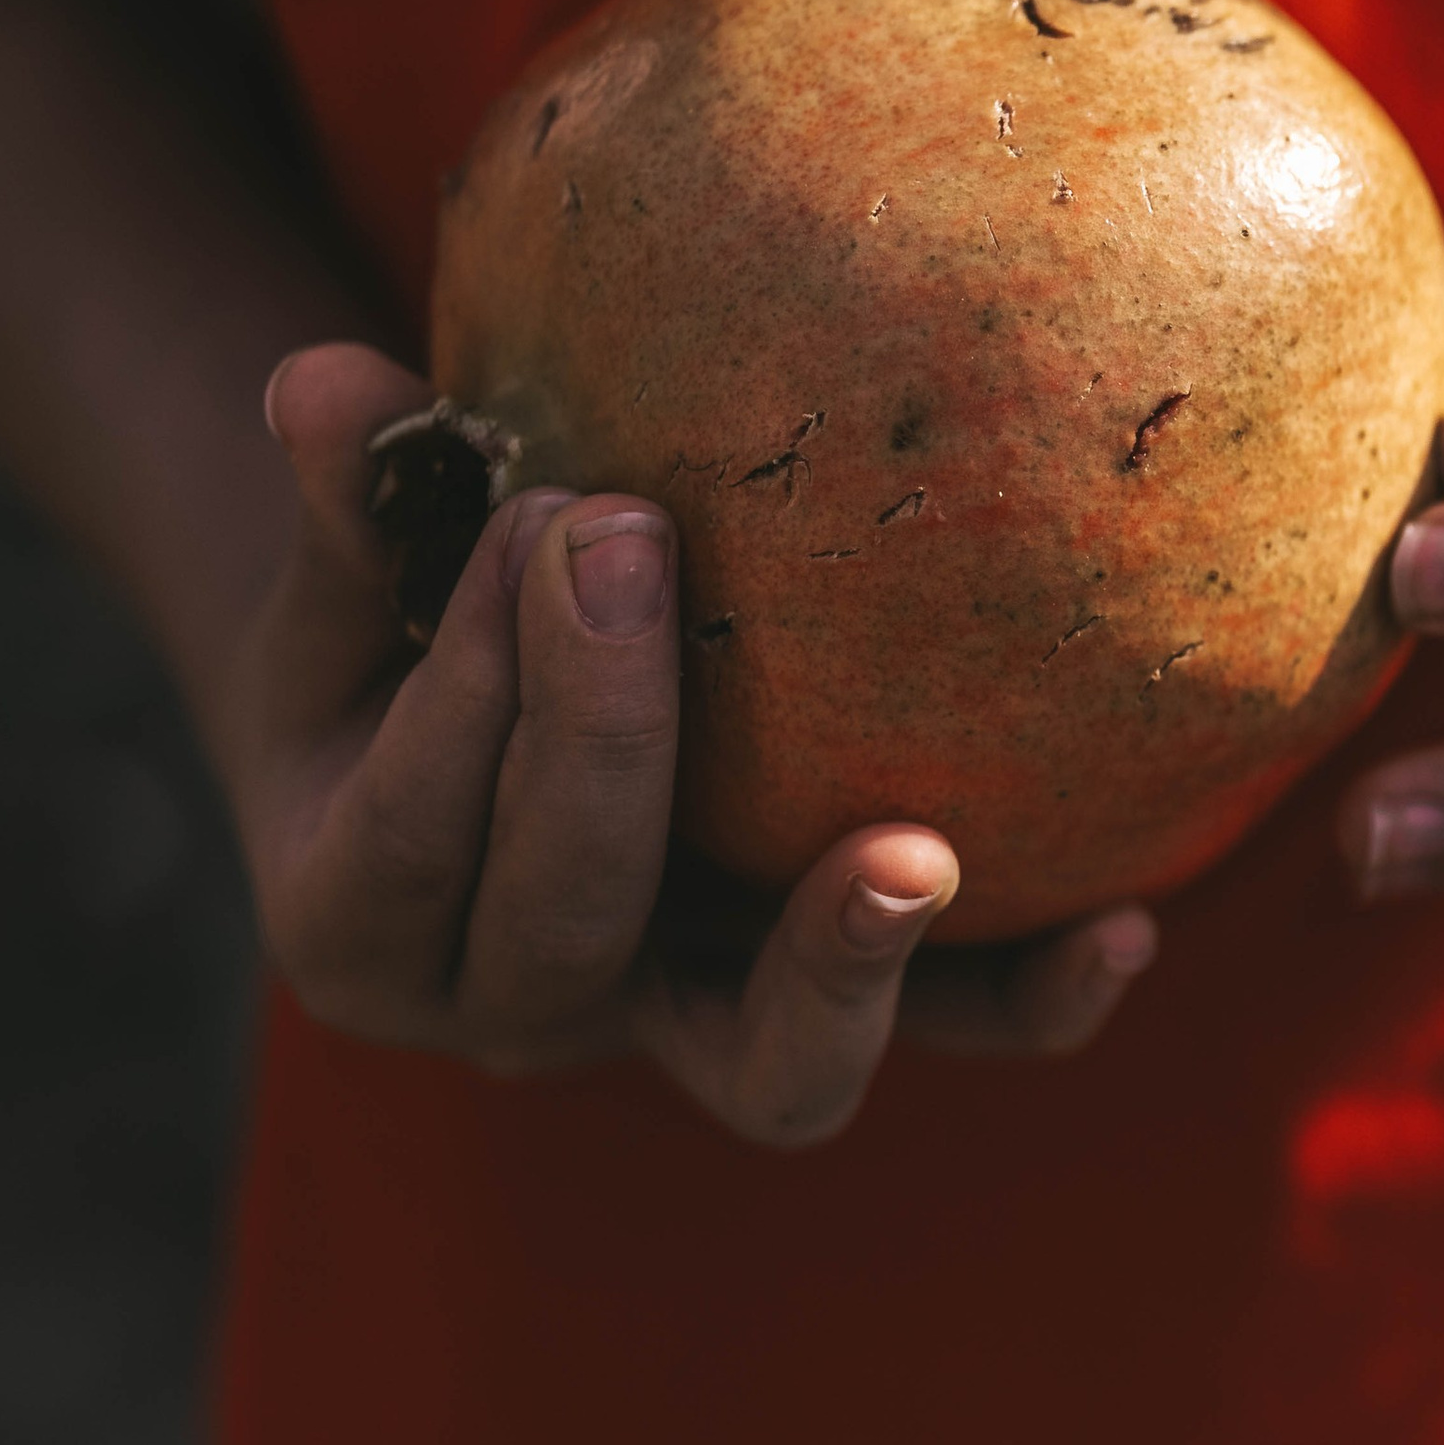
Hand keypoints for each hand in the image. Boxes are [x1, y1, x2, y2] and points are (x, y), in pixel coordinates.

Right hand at [223, 344, 1157, 1144]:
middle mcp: (524, 1008)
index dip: (471, 683)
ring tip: (914, 852)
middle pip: (567, 933)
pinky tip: (1125, 924)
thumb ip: (353, 504)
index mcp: (363, 922)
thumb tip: (318, 379)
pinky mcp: (828, 1001)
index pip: (412, 832)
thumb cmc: (408, 635)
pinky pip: (945, 1031)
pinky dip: (1027, 996)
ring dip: (840, 961)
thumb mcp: (354, 580)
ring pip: (766, 1065)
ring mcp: (688, 1025)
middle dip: (602, 739)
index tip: (531, 510)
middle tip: (631, 537)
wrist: (473, 746)